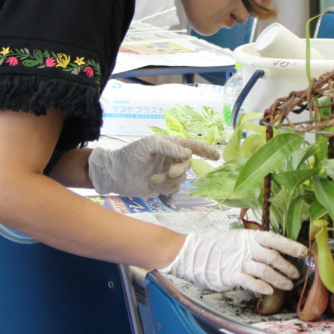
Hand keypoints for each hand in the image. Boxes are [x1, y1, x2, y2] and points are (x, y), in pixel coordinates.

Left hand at [88, 136, 219, 196]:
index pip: (192, 147)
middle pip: (188, 164)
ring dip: (170, 180)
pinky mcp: (163, 186)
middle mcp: (171, 159)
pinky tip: (154, 184)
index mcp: (170, 146)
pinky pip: (174, 189)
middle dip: (180, 169)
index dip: (206, 151)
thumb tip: (187, 154)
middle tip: (170, 172)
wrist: (117, 174)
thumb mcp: (149, 145)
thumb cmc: (131, 155)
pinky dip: (166, 187)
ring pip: (182, 178)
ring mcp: (168, 173)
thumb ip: (170, 147)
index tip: (217, 156)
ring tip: (154, 179)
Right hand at [163, 230, 305, 294]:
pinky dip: (261, 286)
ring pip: (265, 271)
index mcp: (249, 237)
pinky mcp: (230, 275)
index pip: (274, 239)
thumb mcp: (236, 241)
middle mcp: (246, 248)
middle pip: (273, 258)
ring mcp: (238, 262)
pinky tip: (269, 291)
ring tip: (287, 286)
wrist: (190, 253)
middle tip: (296, 275)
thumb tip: (275, 253)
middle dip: (288, 267)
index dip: (290, 245)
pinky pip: (250, 282)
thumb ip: (253, 247)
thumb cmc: (216, 248)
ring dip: (279, 280)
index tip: (304, 252)